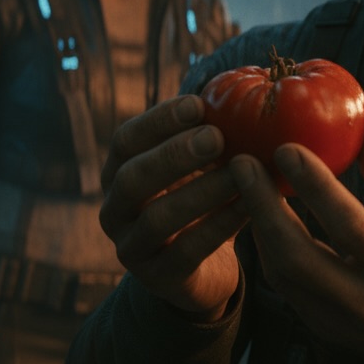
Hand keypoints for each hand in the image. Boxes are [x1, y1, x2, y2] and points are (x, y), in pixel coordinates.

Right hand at [98, 94, 247, 319]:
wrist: (203, 271)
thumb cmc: (200, 200)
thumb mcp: (196, 167)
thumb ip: (206, 134)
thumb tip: (245, 85)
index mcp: (118, 172)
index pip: (126, 140)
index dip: (158, 121)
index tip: (197, 104)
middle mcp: (114, 209)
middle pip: (131, 177)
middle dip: (174, 154)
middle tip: (217, 136)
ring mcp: (131, 247)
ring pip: (158, 217)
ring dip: (202, 191)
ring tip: (240, 172)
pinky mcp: (158, 278)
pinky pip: (186, 251)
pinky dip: (219, 225)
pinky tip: (249, 206)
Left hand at [230, 111, 363, 363]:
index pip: (352, 228)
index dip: (317, 188)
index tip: (286, 148)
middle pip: (299, 260)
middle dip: (264, 208)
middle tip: (243, 163)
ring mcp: (341, 322)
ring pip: (283, 273)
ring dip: (259, 223)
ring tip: (245, 179)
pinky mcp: (321, 326)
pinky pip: (283, 283)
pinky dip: (268, 243)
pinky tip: (260, 209)